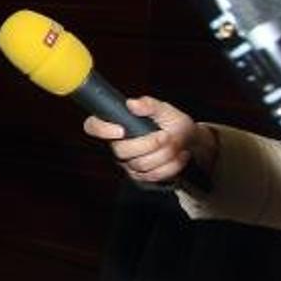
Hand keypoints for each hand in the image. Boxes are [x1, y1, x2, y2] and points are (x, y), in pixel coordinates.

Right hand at [82, 96, 215, 183]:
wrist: (188, 141)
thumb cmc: (172, 123)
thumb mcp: (165, 110)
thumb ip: (149, 105)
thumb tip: (131, 103)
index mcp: (117, 124)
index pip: (93, 126)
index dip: (101, 129)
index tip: (121, 130)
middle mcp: (117, 145)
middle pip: (120, 151)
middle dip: (149, 144)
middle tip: (166, 135)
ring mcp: (127, 162)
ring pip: (140, 165)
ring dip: (165, 155)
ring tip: (176, 144)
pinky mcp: (140, 176)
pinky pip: (153, 176)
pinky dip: (172, 165)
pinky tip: (179, 156)